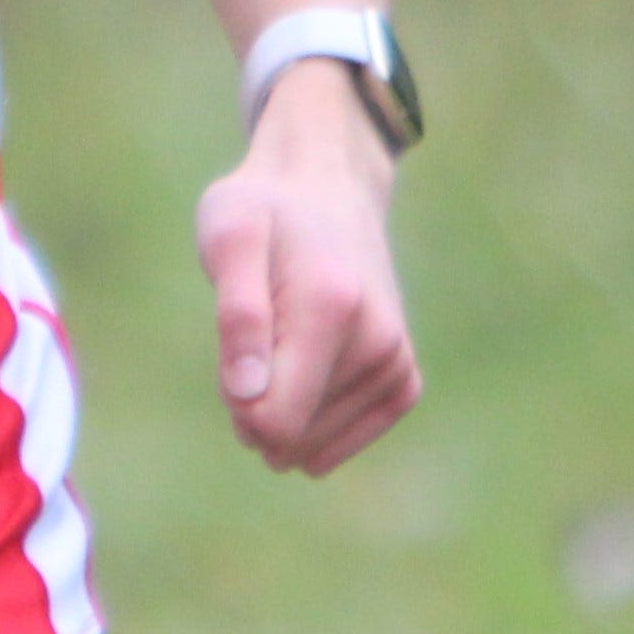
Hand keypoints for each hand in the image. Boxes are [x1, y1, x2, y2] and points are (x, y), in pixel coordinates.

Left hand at [196, 82, 416, 474]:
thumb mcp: (230, 237)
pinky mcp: (404, 377)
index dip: (236, 402)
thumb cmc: (265, 212)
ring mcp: (396, 360)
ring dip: (284, 408)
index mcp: (331, 308)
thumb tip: (249, 397)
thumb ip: (237, 314)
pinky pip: (350, 439)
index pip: (274, 420)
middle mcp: (377, 340)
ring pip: (314, 443)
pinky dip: (317, 425)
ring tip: (283, 342)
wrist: (328, 189)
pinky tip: (306, 380)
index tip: (235, 352)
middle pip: (290, 436)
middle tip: (257, 338)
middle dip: (255, 407)